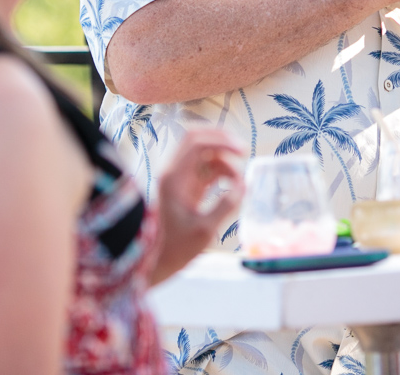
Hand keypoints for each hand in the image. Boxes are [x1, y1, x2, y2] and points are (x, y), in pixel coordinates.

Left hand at [153, 130, 243, 280]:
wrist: (156, 260)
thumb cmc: (176, 248)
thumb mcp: (204, 231)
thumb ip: (225, 207)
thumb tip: (243, 187)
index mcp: (174, 178)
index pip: (197, 143)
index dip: (222, 141)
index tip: (243, 151)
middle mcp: (174, 172)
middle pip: (197, 139)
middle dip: (222, 141)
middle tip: (243, 152)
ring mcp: (179, 178)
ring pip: (203, 153)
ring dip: (223, 159)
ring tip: (238, 180)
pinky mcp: (186, 187)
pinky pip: (205, 168)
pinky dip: (221, 170)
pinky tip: (233, 184)